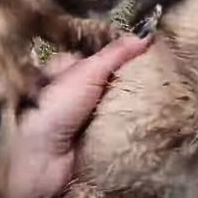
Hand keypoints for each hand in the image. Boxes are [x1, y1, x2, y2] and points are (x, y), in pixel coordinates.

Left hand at [8, 35, 151, 197]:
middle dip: (130, 83)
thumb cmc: (52, 109)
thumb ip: (115, 54)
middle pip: (108, 84)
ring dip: (132, 109)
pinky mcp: (91, 146)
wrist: (37, 161)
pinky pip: (116, 133)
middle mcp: (70, 96)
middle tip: (159, 78)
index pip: (95, 58)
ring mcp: (80, 122)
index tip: (149, 52)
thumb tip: (146, 36)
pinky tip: (150, 124)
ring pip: (114, 109)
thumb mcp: (85, 73)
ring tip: (160, 100)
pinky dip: (129, 131)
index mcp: (61, 72)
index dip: (120, 55)